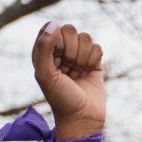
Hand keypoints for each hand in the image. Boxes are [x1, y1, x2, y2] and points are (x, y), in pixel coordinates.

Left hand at [32, 22, 105, 139]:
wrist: (82, 118)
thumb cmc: (60, 99)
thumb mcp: (45, 74)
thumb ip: (44, 47)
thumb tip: (55, 23)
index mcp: (44, 51)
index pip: (51, 27)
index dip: (57, 40)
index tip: (57, 59)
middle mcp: (61, 51)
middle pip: (70, 30)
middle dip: (71, 51)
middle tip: (68, 70)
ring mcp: (78, 55)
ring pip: (86, 37)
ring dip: (83, 58)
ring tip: (77, 74)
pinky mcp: (93, 61)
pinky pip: (97, 47)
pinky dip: (94, 61)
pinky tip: (88, 74)